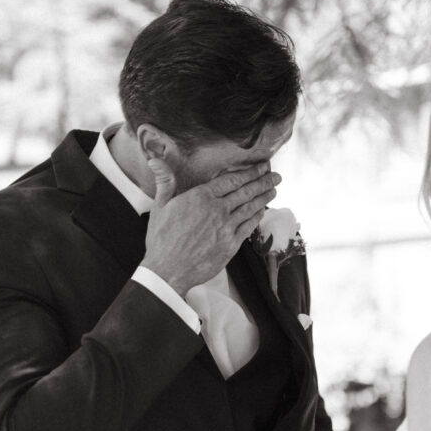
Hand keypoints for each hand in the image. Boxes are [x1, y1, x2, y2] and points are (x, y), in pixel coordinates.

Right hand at [142, 157, 280, 295]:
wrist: (168, 271)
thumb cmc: (161, 240)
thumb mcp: (159, 207)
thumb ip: (164, 182)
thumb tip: (155, 160)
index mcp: (201, 197)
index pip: (231, 180)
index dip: (249, 172)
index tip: (260, 167)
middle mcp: (217, 210)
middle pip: (245, 192)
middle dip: (262, 181)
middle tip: (275, 175)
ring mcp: (226, 228)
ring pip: (250, 208)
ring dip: (264, 197)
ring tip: (274, 189)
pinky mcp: (231, 245)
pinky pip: (248, 227)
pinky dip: (257, 217)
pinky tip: (262, 211)